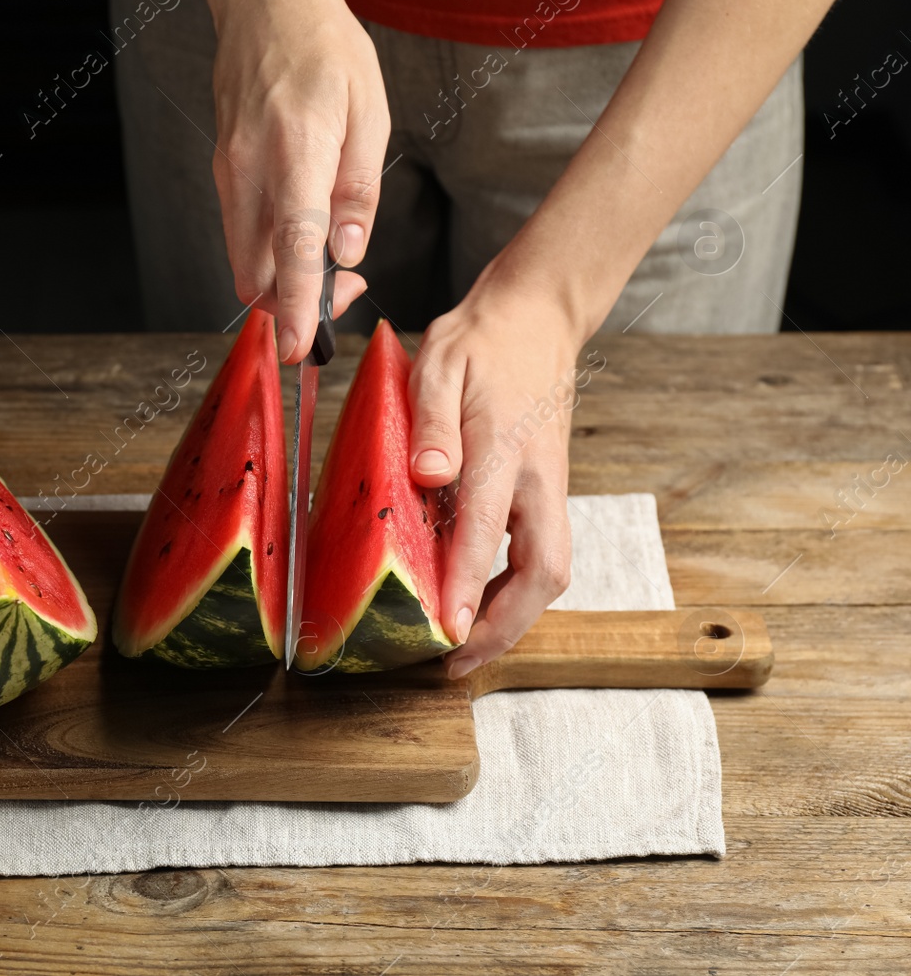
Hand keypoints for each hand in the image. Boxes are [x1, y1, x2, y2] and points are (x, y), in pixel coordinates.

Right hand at [198, 0, 382, 361]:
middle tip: (345, 292)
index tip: (300, 347)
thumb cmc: (323, 49)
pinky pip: (240, 233)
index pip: (293, 245)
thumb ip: (358, 190)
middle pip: (257, 269)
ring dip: (281, 281)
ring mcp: (228, 172)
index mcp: (295, 150)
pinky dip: (269, 253)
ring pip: (243, 258)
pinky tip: (303, 236)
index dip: (297, 304)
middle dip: (294, 303)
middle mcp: (249, 168)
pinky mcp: (222, 173)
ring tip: (332, 263)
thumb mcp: (368, 113)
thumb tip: (350, 251)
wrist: (265, 4)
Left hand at [407, 267, 585, 675]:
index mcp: (505, 448)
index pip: (487, 529)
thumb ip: (430, 419)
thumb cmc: (481, 340)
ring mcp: (548, 487)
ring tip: (464, 648)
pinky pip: (539, 553)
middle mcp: (538, 478)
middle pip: (543, 572)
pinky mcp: (545, 491)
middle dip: (505, 625)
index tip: (447, 631)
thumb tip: (428, 473)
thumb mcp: (440, 363)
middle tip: (458, 660)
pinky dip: (513, 589)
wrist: (537, 317)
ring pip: (547, 570)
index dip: (468, 584)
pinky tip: (478, 601)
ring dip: (512, 616)